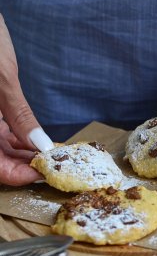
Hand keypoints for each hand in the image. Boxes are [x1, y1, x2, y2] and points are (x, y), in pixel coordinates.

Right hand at [0, 14, 52, 184]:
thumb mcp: (2, 80)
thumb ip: (20, 116)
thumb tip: (40, 146)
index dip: (17, 175)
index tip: (44, 174)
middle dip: (23, 165)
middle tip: (53, 164)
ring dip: (23, 153)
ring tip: (50, 153)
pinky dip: (18, 138)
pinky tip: (36, 139)